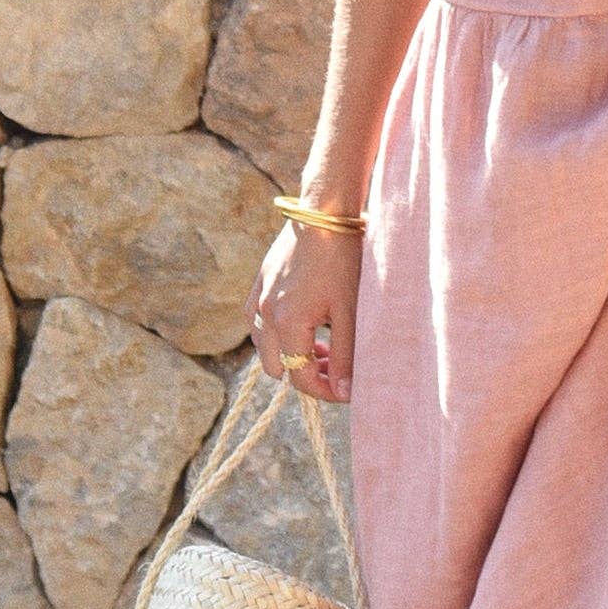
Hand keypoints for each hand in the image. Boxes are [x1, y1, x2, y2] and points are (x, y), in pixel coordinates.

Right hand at [249, 221, 359, 400]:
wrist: (324, 214)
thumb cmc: (343, 260)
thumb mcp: (351, 312)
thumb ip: (347, 356)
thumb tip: (345, 393)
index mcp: (287, 324)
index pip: (300, 379)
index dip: (326, 392)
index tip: (348, 391)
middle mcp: (264, 315)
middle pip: (279, 369)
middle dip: (308, 373)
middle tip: (337, 363)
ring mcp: (257, 299)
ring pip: (266, 349)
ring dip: (292, 354)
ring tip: (324, 342)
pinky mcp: (257, 286)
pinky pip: (258, 325)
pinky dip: (278, 334)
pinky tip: (303, 322)